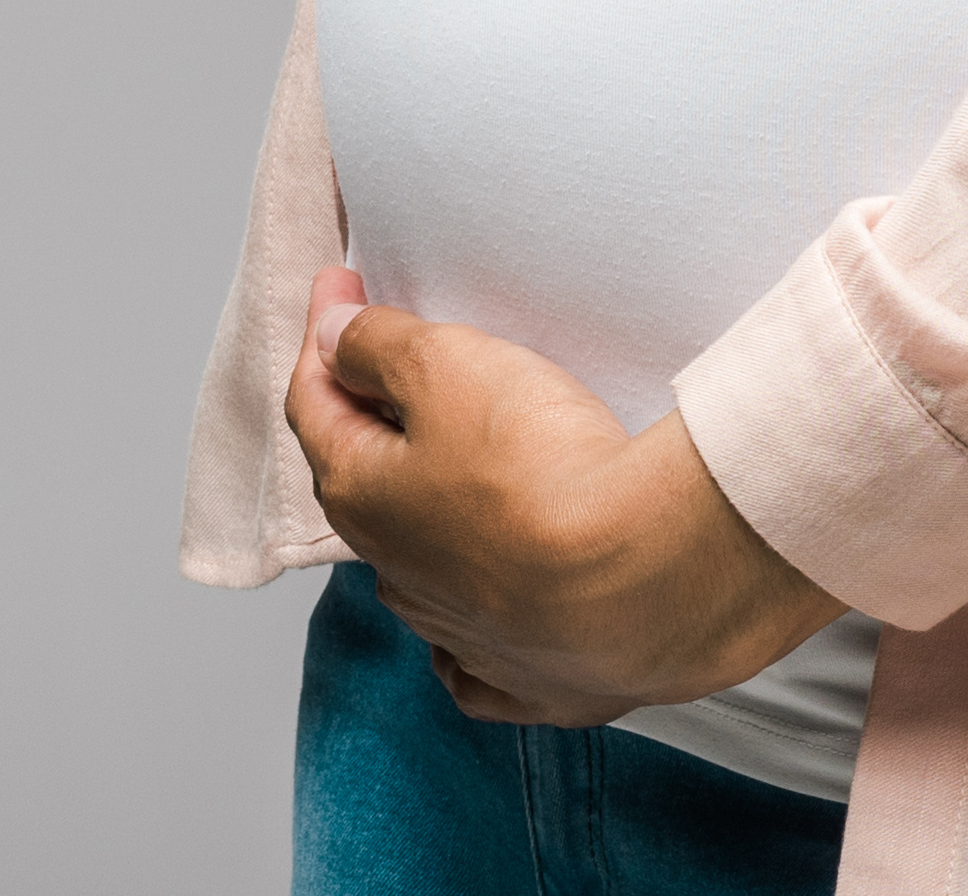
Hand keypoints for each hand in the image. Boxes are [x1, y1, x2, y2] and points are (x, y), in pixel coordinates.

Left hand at [287, 270, 841, 723]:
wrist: (652, 577)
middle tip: (392, 366)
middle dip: (373, 422)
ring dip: (428, 515)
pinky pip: (482, 661)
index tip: (341, 286)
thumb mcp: (448, 367)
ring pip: (422, 567)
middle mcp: (400, 579)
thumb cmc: (543, 471)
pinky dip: (472, 634)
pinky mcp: (535, 681)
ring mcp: (466, 639)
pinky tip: (479, 620)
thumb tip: (331, 336)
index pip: (315, 404)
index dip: (324, 336)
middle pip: (368, 484)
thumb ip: (379, 345)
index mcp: (362, 500)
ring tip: (459, 471)